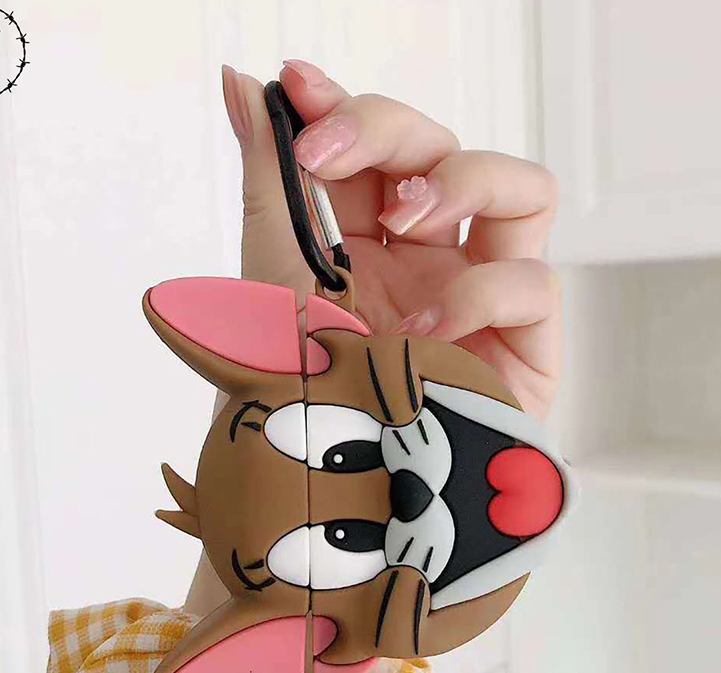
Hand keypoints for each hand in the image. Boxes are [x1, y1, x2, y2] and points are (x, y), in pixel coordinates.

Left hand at [222, 59, 560, 420]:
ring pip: (521, 191)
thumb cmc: (298, 393)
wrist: (327, 491)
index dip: (346, 108)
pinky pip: (531, 281)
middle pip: (444, 152)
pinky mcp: (522, 343)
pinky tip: (425, 329)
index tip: (297, 86)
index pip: (377, 151)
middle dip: (389, 133)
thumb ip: (267, 179)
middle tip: (328, 154)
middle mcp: (429, 258)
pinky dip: (477, 294)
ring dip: (462, 182)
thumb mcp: (274, 277)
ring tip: (402, 222)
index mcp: (369, 242)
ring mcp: (479, 295)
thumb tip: (238, 84)